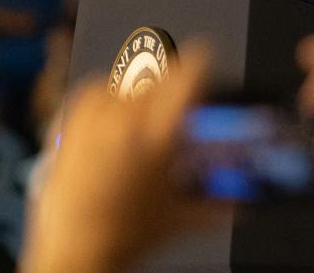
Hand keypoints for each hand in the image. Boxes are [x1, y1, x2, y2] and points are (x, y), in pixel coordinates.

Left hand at [22, 46, 224, 272]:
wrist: (73, 252)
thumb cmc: (122, 238)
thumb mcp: (181, 219)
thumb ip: (220, 204)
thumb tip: (246, 203)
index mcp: (157, 138)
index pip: (188, 75)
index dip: (202, 63)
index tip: (206, 61)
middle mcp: (123, 121)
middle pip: (156, 73)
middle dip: (171, 83)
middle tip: (179, 102)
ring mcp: (91, 120)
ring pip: (123, 80)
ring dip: (139, 90)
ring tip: (145, 117)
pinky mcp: (67, 124)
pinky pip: (91, 90)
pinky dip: (105, 95)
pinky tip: (113, 115)